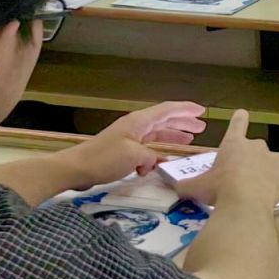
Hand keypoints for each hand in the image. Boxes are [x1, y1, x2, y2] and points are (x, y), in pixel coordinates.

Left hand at [65, 100, 209, 186]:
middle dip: (182, 122)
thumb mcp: (134, 156)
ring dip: (172, 137)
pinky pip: (146, 148)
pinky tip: (163, 162)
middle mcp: (135, 126)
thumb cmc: (104, 159)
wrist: (76, 169)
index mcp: (138, 122)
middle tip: (201, 126)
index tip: (202, 111)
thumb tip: (156, 161)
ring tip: (188, 141)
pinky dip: (157, 153)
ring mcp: (128, 138)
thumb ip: (151, 156)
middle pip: (164, 120)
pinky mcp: (123, 151)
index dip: (186, 110)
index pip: (167, 110)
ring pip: (156, 134)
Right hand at [176, 109, 278, 207]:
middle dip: (250, 163)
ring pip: (273, 165)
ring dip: (267, 174)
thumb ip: (185, 185)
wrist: (244, 203)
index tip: (242, 114)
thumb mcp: (197, 187)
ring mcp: (277, 160)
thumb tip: (172, 186)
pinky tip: (273, 198)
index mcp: (235, 144)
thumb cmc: (219, 189)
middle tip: (240, 182)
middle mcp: (258, 147)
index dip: (239, 119)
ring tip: (257, 192)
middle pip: (256, 150)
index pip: (237, 124)